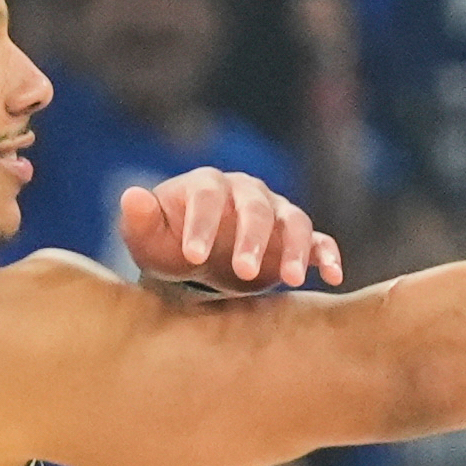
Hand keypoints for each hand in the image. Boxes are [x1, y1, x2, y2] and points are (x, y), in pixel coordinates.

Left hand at [120, 169, 343, 293]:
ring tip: (293, 280)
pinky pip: (320, 241)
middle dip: (252, 238)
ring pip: (295, 222)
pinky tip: (333, 277)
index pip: (207, 196)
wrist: (197, 258)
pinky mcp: (296, 240)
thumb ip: (140, 219)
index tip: (192, 256)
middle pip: (256, 207)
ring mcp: (277, 214)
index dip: (200, 224)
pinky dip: (328, 256)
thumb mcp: (148, 237)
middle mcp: (248, 193)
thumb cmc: (168, 244)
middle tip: (243, 271)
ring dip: (296, 249)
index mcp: (208, 186)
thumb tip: (132, 197)